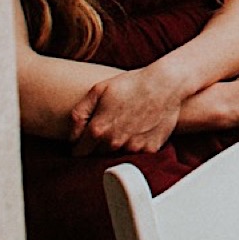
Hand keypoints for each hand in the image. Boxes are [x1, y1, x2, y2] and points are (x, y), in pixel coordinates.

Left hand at [70, 63, 186, 154]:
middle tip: (109, 130)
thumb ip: (79, 113)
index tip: (85, 141)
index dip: (80, 146)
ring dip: (118, 147)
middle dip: (99, 147)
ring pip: (118, 156)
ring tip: (126, 128)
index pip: (79, 153)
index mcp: (98, 130)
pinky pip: (138, 154)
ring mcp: (133, 148)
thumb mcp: (99, 89)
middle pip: (98, 156)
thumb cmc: (132, 83)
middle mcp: (114, 143)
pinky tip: (141, 130)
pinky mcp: (150, 149)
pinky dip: (137, 146)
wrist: (167, 83)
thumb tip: (72, 135)